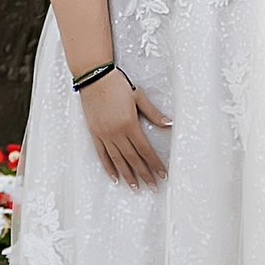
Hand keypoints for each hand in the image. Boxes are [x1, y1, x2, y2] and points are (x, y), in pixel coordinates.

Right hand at [78, 69, 172, 185]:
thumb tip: (170, 124)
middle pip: (133, 158)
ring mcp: (104, 134)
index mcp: (129, 124)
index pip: (145, 150)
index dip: (155, 164)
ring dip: (128, 175)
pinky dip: (108, 167)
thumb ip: (154, 113)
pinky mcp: (94, 133)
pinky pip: (102, 154)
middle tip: (153, 187)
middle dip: (144, 174)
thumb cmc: (117, 85)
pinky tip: (115, 177)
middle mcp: (116, 132)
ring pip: (118, 160)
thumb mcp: (139, 96)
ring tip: (136, 187)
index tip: (162, 175)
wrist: (94, 77)